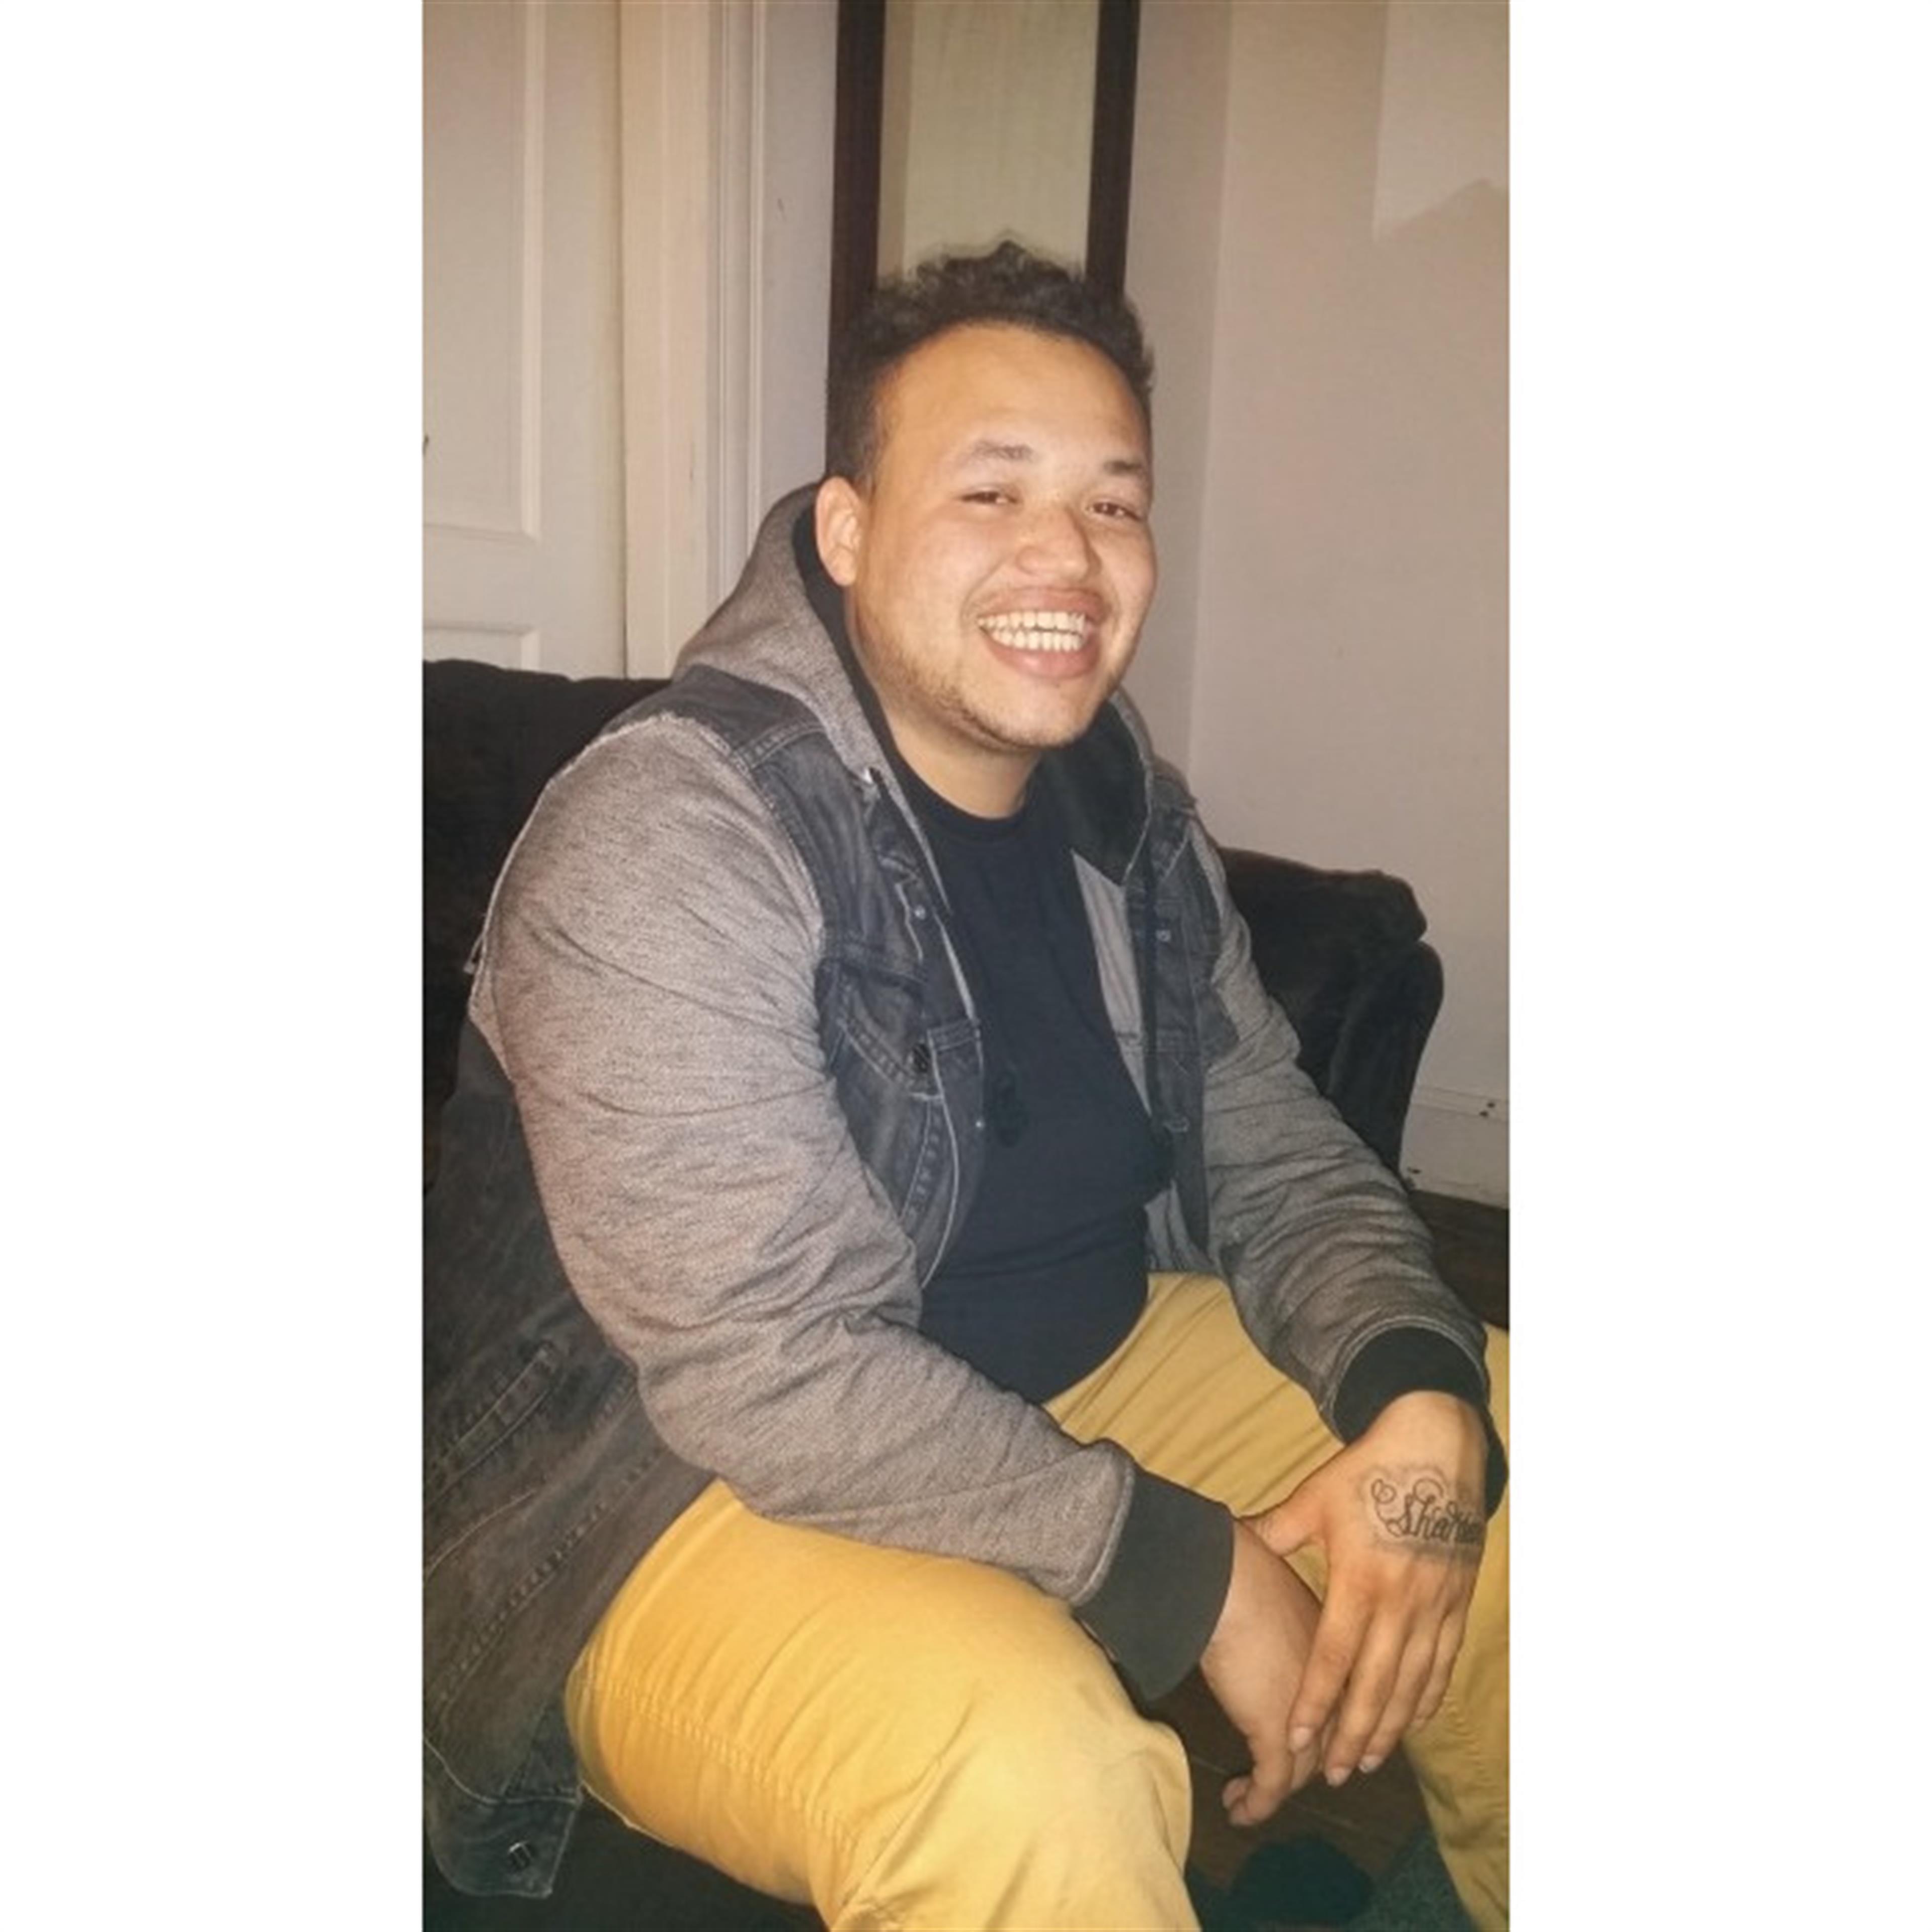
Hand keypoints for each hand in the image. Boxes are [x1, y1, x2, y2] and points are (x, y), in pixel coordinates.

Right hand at [1198, 1519, 1327, 1824]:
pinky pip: (1271, 1784)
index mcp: (1335, 1648)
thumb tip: (1250, 1595)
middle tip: (1273, 1776)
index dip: (1325, 1727)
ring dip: (1274, 1791)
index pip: (1339, 1701)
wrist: (1227, 1583)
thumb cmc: (1242, 1568)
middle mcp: (1332, 1689)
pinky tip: (1237, 1808)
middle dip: (1303, 1764)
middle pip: (1326, 1740)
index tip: (1301, 1741)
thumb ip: (1272, 1603)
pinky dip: (1256, 1803)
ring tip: (1245, 1798)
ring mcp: (1310, 1716)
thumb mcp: (1274, 1585)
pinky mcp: (1278, 1736)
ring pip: (1301, 1769)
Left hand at [1250, 1391, 1486, 1786]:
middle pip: (1376, 1684)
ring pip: (1413, 1682)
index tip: (1298, 1740)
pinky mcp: (1458, 1601)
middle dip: (1353, 1735)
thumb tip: (1231, 1540)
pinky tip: (1412, 1722)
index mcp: (1360, 1578)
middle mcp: (1401, 1600)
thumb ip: (1275, 1532)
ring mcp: (1435, 1604)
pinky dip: (1428, 1697)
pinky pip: (1443, 1662)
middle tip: (1334, 1776)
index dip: (1317, 1702)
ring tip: (1369, 1762)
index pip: (1335, 1656)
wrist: (1436, 1444)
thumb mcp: (1314, 1497)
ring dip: (1391, 1728)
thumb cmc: (1368, 1471)